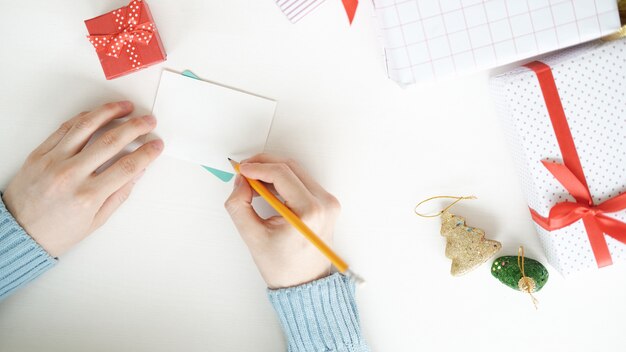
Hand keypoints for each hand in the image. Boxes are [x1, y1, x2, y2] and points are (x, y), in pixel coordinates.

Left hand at [2, 101, 162, 256]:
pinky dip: (84, 118)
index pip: (127, 166)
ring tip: (125, 107)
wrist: (18, 232)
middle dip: (135, 127)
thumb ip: (119, 194)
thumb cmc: (56, 232)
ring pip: (86, 127)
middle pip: (111, 141)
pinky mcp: (40, 153)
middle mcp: (70, 175)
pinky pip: (64, 128)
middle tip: (148, 121)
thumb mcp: (96, 220)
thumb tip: (138, 171)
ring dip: (110, 112)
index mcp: (88, 196)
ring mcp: (53, 161)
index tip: (156, 145)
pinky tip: (98, 114)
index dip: (146, 153)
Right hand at [224, 154, 340, 288]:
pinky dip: (284, 180)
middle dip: (264, 165)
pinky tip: (268, 189)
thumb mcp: (253, 237)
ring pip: (297, 172)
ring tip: (253, 184)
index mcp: (310, 212)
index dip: (258, 167)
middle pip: (291, 167)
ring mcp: (329, 203)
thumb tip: (240, 182)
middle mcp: (325, 204)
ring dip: (273, 172)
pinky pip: (303, 181)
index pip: (282, 174)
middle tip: (244, 172)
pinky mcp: (327, 204)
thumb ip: (239, 206)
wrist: (305, 285)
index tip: (241, 170)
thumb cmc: (284, 267)